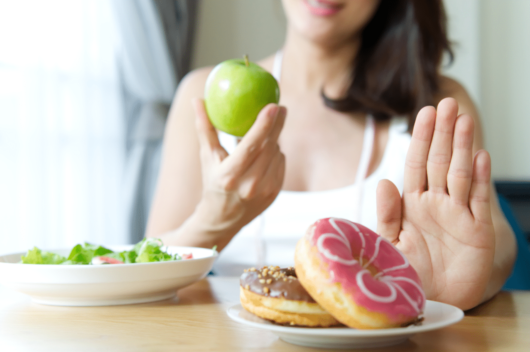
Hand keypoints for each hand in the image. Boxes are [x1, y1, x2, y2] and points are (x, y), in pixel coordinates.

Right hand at [192, 99, 285, 249]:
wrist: (222, 220)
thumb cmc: (212, 183)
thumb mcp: (206, 158)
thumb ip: (205, 128)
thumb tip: (197, 100)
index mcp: (230, 176)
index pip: (251, 146)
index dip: (264, 125)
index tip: (273, 105)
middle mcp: (250, 185)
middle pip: (270, 147)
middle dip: (277, 125)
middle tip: (280, 106)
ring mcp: (265, 191)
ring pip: (276, 153)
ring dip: (273, 140)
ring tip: (263, 135)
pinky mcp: (275, 193)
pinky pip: (280, 163)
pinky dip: (275, 153)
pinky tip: (265, 152)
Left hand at [376, 98, 494, 309]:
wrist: (430, 301)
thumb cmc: (408, 272)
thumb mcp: (389, 243)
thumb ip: (387, 214)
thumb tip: (384, 182)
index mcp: (412, 204)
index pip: (416, 164)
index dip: (421, 139)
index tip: (424, 112)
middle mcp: (436, 204)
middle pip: (440, 162)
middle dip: (443, 133)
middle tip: (446, 104)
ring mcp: (458, 214)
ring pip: (460, 174)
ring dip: (462, 147)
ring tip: (463, 120)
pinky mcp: (478, 231)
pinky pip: (478, 200)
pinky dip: (480, 178)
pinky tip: (480, 155)